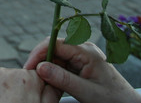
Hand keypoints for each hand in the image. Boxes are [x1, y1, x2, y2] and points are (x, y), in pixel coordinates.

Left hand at [0, 68, 58, 102]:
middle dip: (18, 90)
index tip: (32, 100)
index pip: (36, 76)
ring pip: (0, 82)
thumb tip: (54, 80)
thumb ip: (52, 93)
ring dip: (3, 92)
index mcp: (26, 78)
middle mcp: (5, 73)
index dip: (35, 90)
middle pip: (17, 78)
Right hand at [23, 39, 140, 102]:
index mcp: (86, 51)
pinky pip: (61, 65)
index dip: (39, 53)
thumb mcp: (87, 92)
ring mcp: (81, 56)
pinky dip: (53, 74)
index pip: (55, 43)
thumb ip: (63, 80)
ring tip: (40, 83)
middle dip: (40, 61)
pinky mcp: (80, 65)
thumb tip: (40, 67)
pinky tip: (50, 84)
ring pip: (56, 57)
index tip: (28, 69)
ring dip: (46, 68)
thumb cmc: (112, 99)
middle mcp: (83, 49)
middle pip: (53, 48)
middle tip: (31, 77)